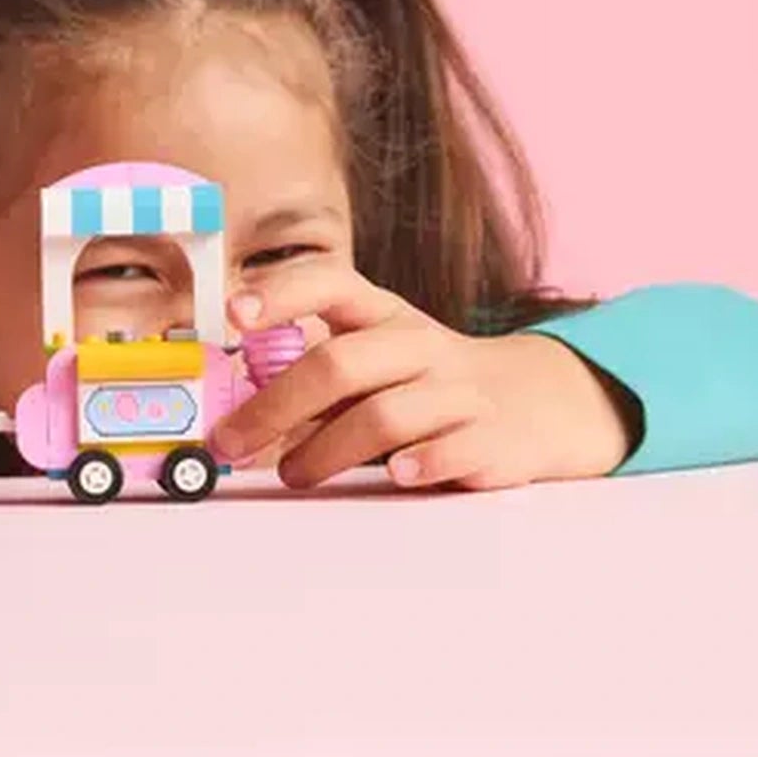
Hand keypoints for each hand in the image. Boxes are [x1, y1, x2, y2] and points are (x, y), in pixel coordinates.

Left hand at [211, 268, 634, 491]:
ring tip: (292, 473)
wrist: (530, 404)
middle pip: (340, 363)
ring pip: (385, 413)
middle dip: (274, 407)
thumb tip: (226, 409)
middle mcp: (417, 343)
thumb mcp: (370, 364)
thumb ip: (306, 378)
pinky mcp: (490, 437)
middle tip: (230, 443)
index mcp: (382, 314)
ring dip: (326, 449)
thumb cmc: (421, 385)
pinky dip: (422, 461)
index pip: (329, 283)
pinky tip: (398, 473)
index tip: (234, 315)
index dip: (281, 293)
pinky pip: (452, 447)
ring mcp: (456, 389)